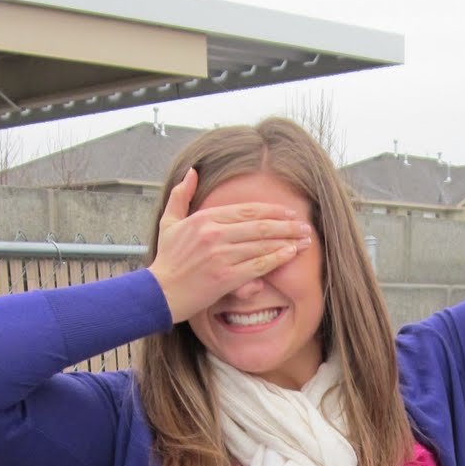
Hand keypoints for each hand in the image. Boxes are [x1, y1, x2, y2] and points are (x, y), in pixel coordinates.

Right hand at [147, 168, 313, 322]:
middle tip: (305, 226)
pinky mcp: (226, 276)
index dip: (273, 211)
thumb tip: (192, 172)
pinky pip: (259, 264)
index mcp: (205, 218)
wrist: (159, 294)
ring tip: (305, 240)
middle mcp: (215, 233)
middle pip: (261, 225)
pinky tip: (291, 254)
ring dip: (288, 240)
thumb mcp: (169, 222)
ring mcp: (221, 255)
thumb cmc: (166, 260)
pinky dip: (277, 258)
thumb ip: (181, 195)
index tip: (289, 213)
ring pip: (263, 243)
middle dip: (287, 225)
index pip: (247, 211)